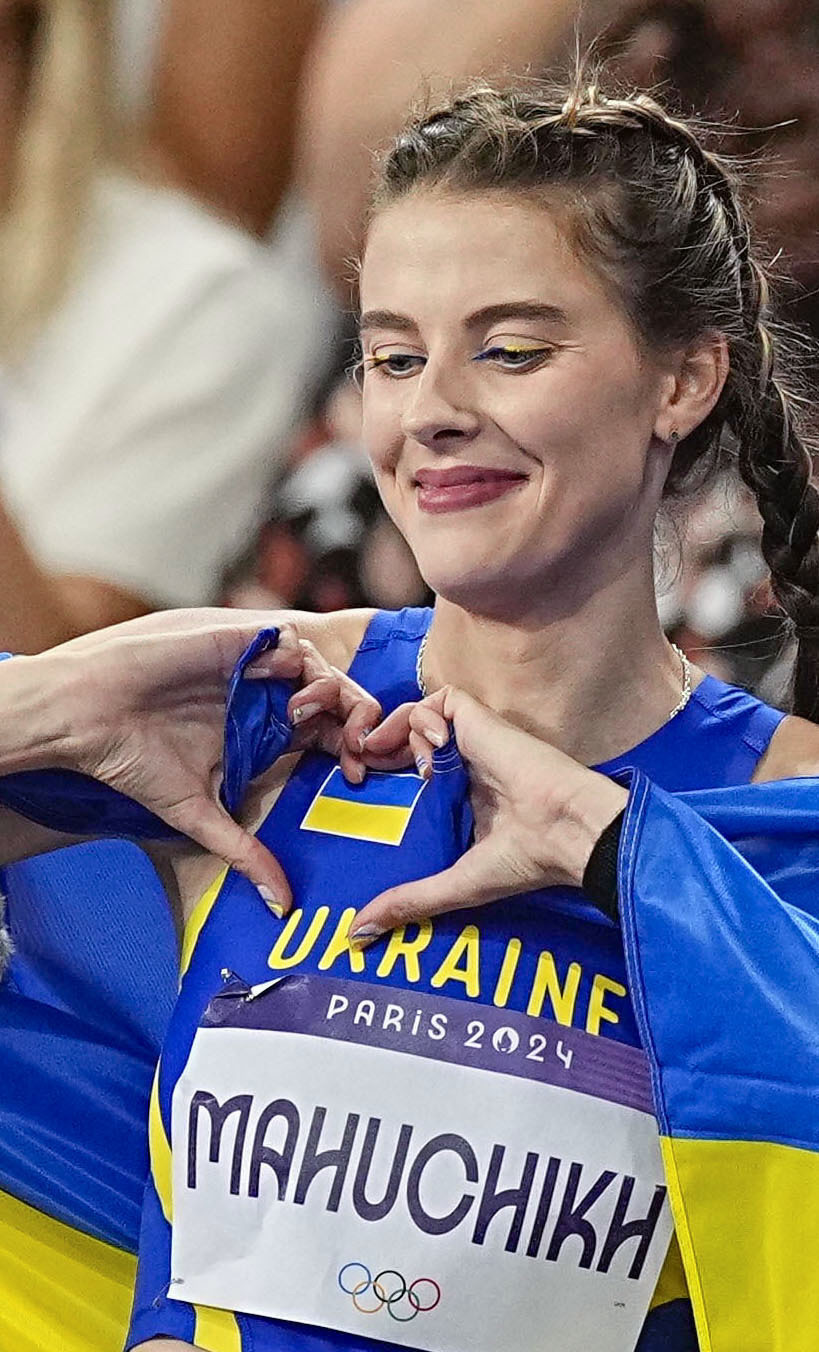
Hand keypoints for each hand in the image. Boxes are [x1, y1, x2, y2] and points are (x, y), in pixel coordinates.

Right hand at [1, 609, 378, 900]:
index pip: (331, 735)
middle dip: (361, 717)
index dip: (354, 751)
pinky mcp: (232, 643)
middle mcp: (264, 700)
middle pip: (341, 698)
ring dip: (329, 689)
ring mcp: (251, 670)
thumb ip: (245, 853)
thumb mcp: (200, 816)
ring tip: (306, 716)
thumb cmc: (133, 763)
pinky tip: (280, 690)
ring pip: (321, 666)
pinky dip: (295, 661)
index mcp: (265, 733)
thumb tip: (281, 906)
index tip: (355, 778)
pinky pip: (286, 640)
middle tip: (357, 748)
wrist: (87, 719)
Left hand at [351, 686, 626, 942]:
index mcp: (459, 799)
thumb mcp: (455, 884)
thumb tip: (358, 933)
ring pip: (415, 718)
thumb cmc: (525, 859)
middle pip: (404, 742)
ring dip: (387, 732)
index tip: (357, 790)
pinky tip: (426, 749)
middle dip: (372, 750)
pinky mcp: (479, 721)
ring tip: (372, 756)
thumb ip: (409, 901)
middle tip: (354, 770)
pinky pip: (437, 701)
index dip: (379, 776)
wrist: (566, 829)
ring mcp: (470, 742)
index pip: (408, 776)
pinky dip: (420, 717)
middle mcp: (463, 767)